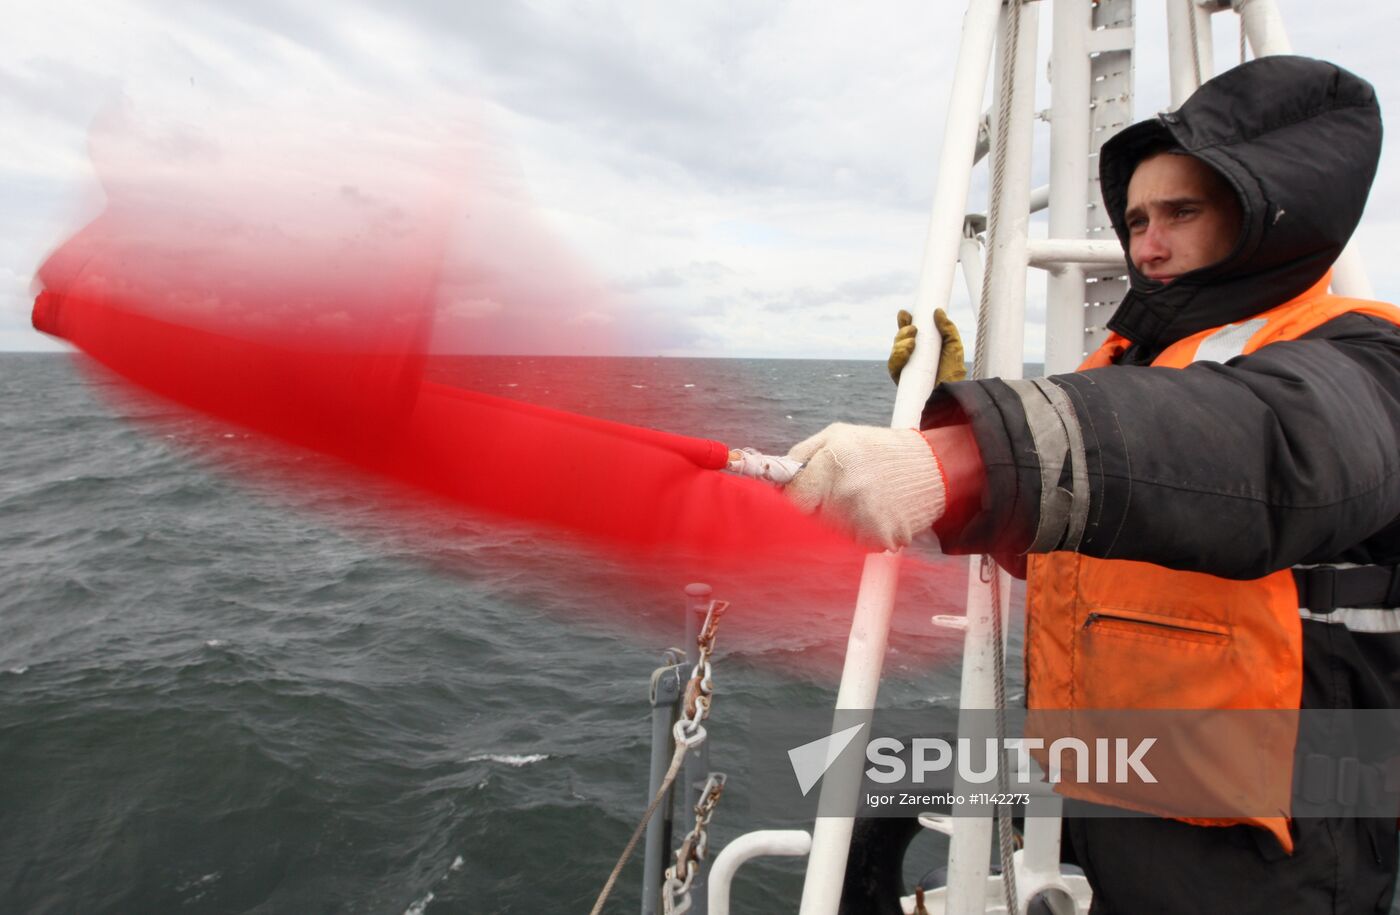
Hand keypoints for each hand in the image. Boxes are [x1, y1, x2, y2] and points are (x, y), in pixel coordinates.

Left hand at [784, 423, 946, 550]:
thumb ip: (802, 455)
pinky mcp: (882, 540)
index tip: (800, 496)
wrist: (934, 467)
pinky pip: (856, 543)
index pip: (792, 498)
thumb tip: (777, 480)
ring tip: (863, 499)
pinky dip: (863, 532)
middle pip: (810, 519)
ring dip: (841, 522)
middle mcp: (847, 493)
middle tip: (840, 491)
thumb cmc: (880, 449)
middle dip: (818, 508)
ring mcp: (865, 519)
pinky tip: (878, 512)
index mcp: (832, 464)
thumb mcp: (837, 435)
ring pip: (832, 534)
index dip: (793, 499)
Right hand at [887, 308, 967, 385]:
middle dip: (902, 330)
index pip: (910, 333)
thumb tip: (938, 311)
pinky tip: (907, 350)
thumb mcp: (954, 347)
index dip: (905, 322)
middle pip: (899, 339)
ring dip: (900, 341)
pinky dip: (897, 355)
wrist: (949, 394)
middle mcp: (912, 357)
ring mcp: (905, 368)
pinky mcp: (900, 379)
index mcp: (923, 348)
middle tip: (913, 328)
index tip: (906, 314)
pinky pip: (892, 364)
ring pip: (894, 350)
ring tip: (912, 341)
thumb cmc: (953, 373)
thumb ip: (948, 329)